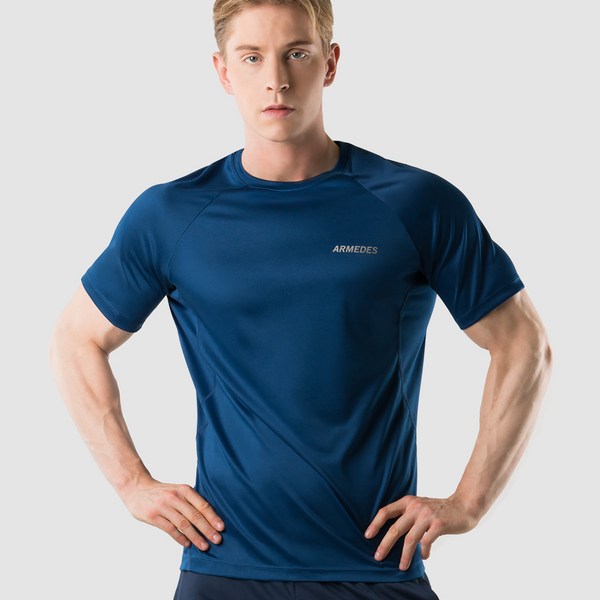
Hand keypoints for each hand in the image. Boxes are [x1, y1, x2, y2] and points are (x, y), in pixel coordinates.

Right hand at [120, 477, 225, 550]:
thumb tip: (209, 518)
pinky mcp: (153, 516)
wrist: (137, 488)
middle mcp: (175, 497)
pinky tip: (187, 544)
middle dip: (208, 529)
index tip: (222, 528)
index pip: (202, 505)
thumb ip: (190, 501)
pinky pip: (170, 529)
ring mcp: (164, 507)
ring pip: (184, 524)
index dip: (213, 517)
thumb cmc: (162, 492)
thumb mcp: (178, 490)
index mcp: (184, 490)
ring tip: (204, 546)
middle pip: (195, 516)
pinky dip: (180, 538)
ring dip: (195, 537)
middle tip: (217, 540)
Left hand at [363, 494, 479, 570]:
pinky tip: (425, 557)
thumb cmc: (438, 510)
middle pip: (395, 528)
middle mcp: (415, 507)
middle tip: (377, 557)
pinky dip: (424, 552)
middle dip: (385, 544)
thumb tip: (390, 533)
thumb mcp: (419, 506)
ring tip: (402, 567)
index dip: (375, 523)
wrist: (462, 506)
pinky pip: (426, 542)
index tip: (367, 536)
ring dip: (405, 555)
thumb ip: (407, 515)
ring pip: (410, 539)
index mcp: (408, 502)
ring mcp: (427, 515)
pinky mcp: (439, 524)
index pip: (386, 511)